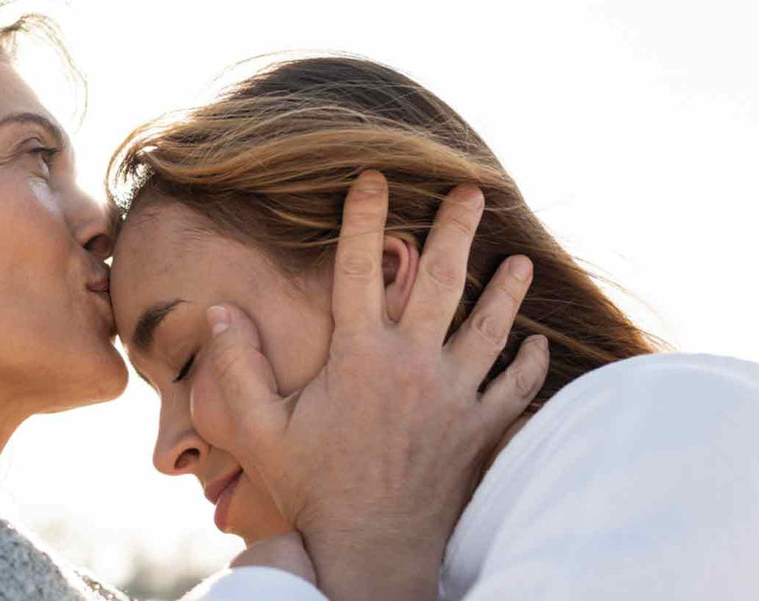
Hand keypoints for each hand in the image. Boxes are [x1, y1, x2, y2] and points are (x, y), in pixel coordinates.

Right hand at [189, 171, 548, 600]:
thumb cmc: (312, 486)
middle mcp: (414, 366)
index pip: (361, 269)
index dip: (366, 218)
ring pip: (490, 329)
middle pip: (442, 281)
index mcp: (360, 357)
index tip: (374, 178)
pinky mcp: (478, 431)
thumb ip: (237, 368)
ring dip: (507, 292)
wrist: (371, 548)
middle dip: (457, 229)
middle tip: (472, 190)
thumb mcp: (259, 430)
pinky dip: (529, 365)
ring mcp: (454, 397)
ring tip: (520, 261)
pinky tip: (538, 346)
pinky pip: (514, 389)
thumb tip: (220, 312)